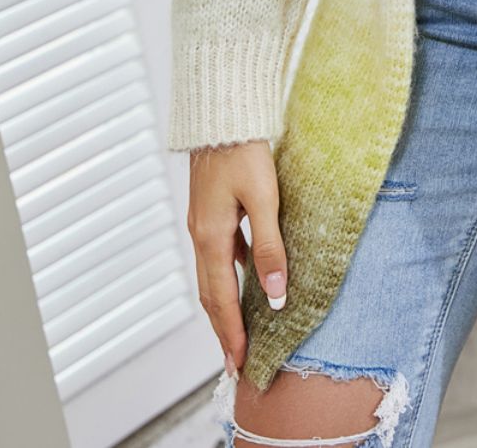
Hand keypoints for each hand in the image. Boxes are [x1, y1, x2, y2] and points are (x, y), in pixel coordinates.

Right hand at [187, 140, 286, 374]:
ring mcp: (203, 222)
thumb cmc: (244, 151)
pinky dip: (229, 275)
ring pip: (213, 275)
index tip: (240, 362)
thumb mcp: (264, 198)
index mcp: (211, 237)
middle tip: (236, 360)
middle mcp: (202, 234)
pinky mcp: (211, 210)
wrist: (223, 115)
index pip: (221, 299)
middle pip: (211, 294)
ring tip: (240, 328)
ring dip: (225, 305)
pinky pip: (219, 254)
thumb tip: (275, 294)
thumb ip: (270, 246)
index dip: (231, 332)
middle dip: (224, 329)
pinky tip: (247, 275)